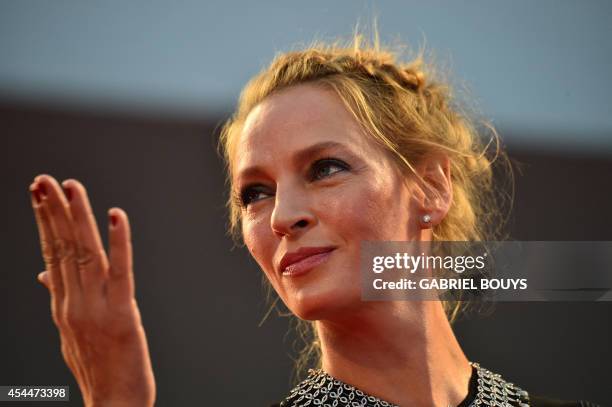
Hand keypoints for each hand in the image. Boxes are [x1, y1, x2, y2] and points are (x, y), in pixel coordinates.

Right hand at [29, 174, 155, 406]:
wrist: (113, 405)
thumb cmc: (97, 366)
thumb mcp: (71, 331)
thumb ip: (60, 298)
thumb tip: (44, 274)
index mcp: (62, 305)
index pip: (51, 254)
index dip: (45, 222)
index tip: (40, 193)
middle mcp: (73, 304)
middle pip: (62, 249)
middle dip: (53, 212)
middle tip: (45, 180)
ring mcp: (95, 309)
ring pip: (84, 255)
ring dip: (79, 218)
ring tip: (72, 187)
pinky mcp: (122, 315)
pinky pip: (120, 272)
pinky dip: (118, 242)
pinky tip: (116, 216)